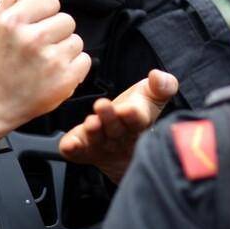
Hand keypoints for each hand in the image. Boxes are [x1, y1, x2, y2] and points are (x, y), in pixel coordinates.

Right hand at [0, 0, 91, 175]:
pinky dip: (74, 67)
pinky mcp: (65, 78)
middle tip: (40, 46)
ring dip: (65, 49)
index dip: (46, 13)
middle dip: (57, 31)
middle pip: (67, 20)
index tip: (37, 25)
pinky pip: (85, 60)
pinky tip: (56, 72)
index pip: (51, 1)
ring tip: (46, 60)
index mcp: (13, 21)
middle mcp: (32, 39)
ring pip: (77, 40)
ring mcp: (50, 59)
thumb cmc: (1, 61)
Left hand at [59, 69, 178, 183]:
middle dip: (109, 118)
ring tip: (90, 123)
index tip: (129, 109)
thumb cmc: (136, 112)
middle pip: (115, 130)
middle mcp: (119, 137)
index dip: (133, 115)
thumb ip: (161, 86)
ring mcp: (101, 145)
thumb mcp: (152, 96)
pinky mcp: (83, 151)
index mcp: (138, 123)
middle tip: (101, 105)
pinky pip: (77, 152)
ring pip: (97, 140)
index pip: (138, 120)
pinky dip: (73, 149)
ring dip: (93, 132)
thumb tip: (158, 76)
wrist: (124, 145)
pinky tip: (68, 145)